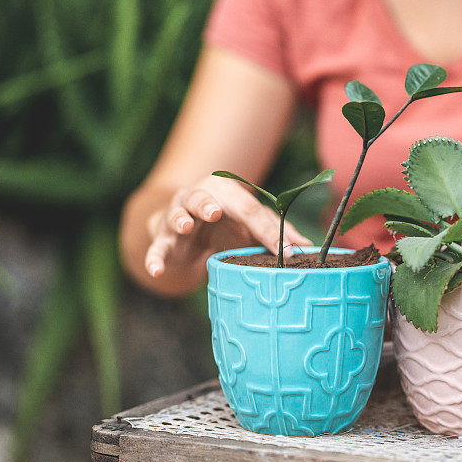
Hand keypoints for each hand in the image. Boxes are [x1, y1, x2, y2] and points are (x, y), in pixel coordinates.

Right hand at [144, 175, 311, 277]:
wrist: (185, 226)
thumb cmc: (226, 222)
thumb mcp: (251, 224)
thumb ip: (276, 232)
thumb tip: (308, 247)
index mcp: (226, 191)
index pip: (250, 210)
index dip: (269, 231)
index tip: (286, 252)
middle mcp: (199, 196)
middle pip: (204, 199)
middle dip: (209, 204)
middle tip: (216, 212)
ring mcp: (177, 214)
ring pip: (177, 213)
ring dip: (180, 219)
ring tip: (185, 225)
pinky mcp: (162, 236)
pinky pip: (157, 247)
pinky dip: (154, 257)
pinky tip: (156, 270)